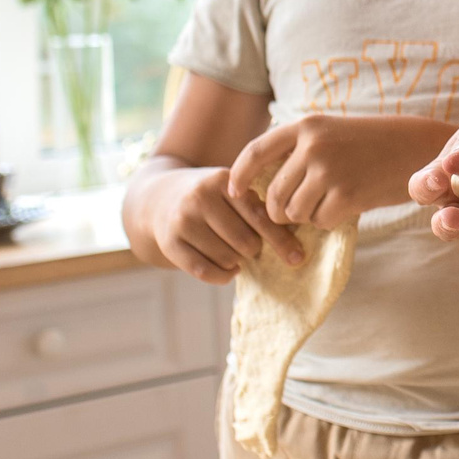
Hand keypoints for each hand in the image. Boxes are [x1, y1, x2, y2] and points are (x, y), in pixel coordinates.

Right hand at [140, 166, 300, 282]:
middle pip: (246, 242)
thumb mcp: (231, 190)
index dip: (281, 241)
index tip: (298, 259)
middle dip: (255, 249)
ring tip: (234, 252)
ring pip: (227, 259)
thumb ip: (258, 206)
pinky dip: (223, 276)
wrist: (159, 198)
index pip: (259, 217)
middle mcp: (199, 198)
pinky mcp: (169, 243)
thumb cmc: (211, 198)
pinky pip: (205, 272)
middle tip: (251, 246)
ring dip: (237, 262)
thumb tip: (295, 242)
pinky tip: (229, 270)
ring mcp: (182, 221)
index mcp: (222, 181)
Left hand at [226, 116, 388, 232]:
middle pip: (274, 194)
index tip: (235, 192)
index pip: (256, 152)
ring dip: (308, 216)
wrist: (418, 147)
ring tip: (331, 202)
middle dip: (281, 211)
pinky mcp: (347, 196)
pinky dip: (330, 220)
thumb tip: (264, 185)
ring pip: (295, 212)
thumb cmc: (374, 142)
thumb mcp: (333, 132)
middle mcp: (313, 146)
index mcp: (307, 126)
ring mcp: (329, 171)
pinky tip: (349, 205)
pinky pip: (320, 221)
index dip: (240, 176)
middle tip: (299, 211)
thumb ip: (300, 150)